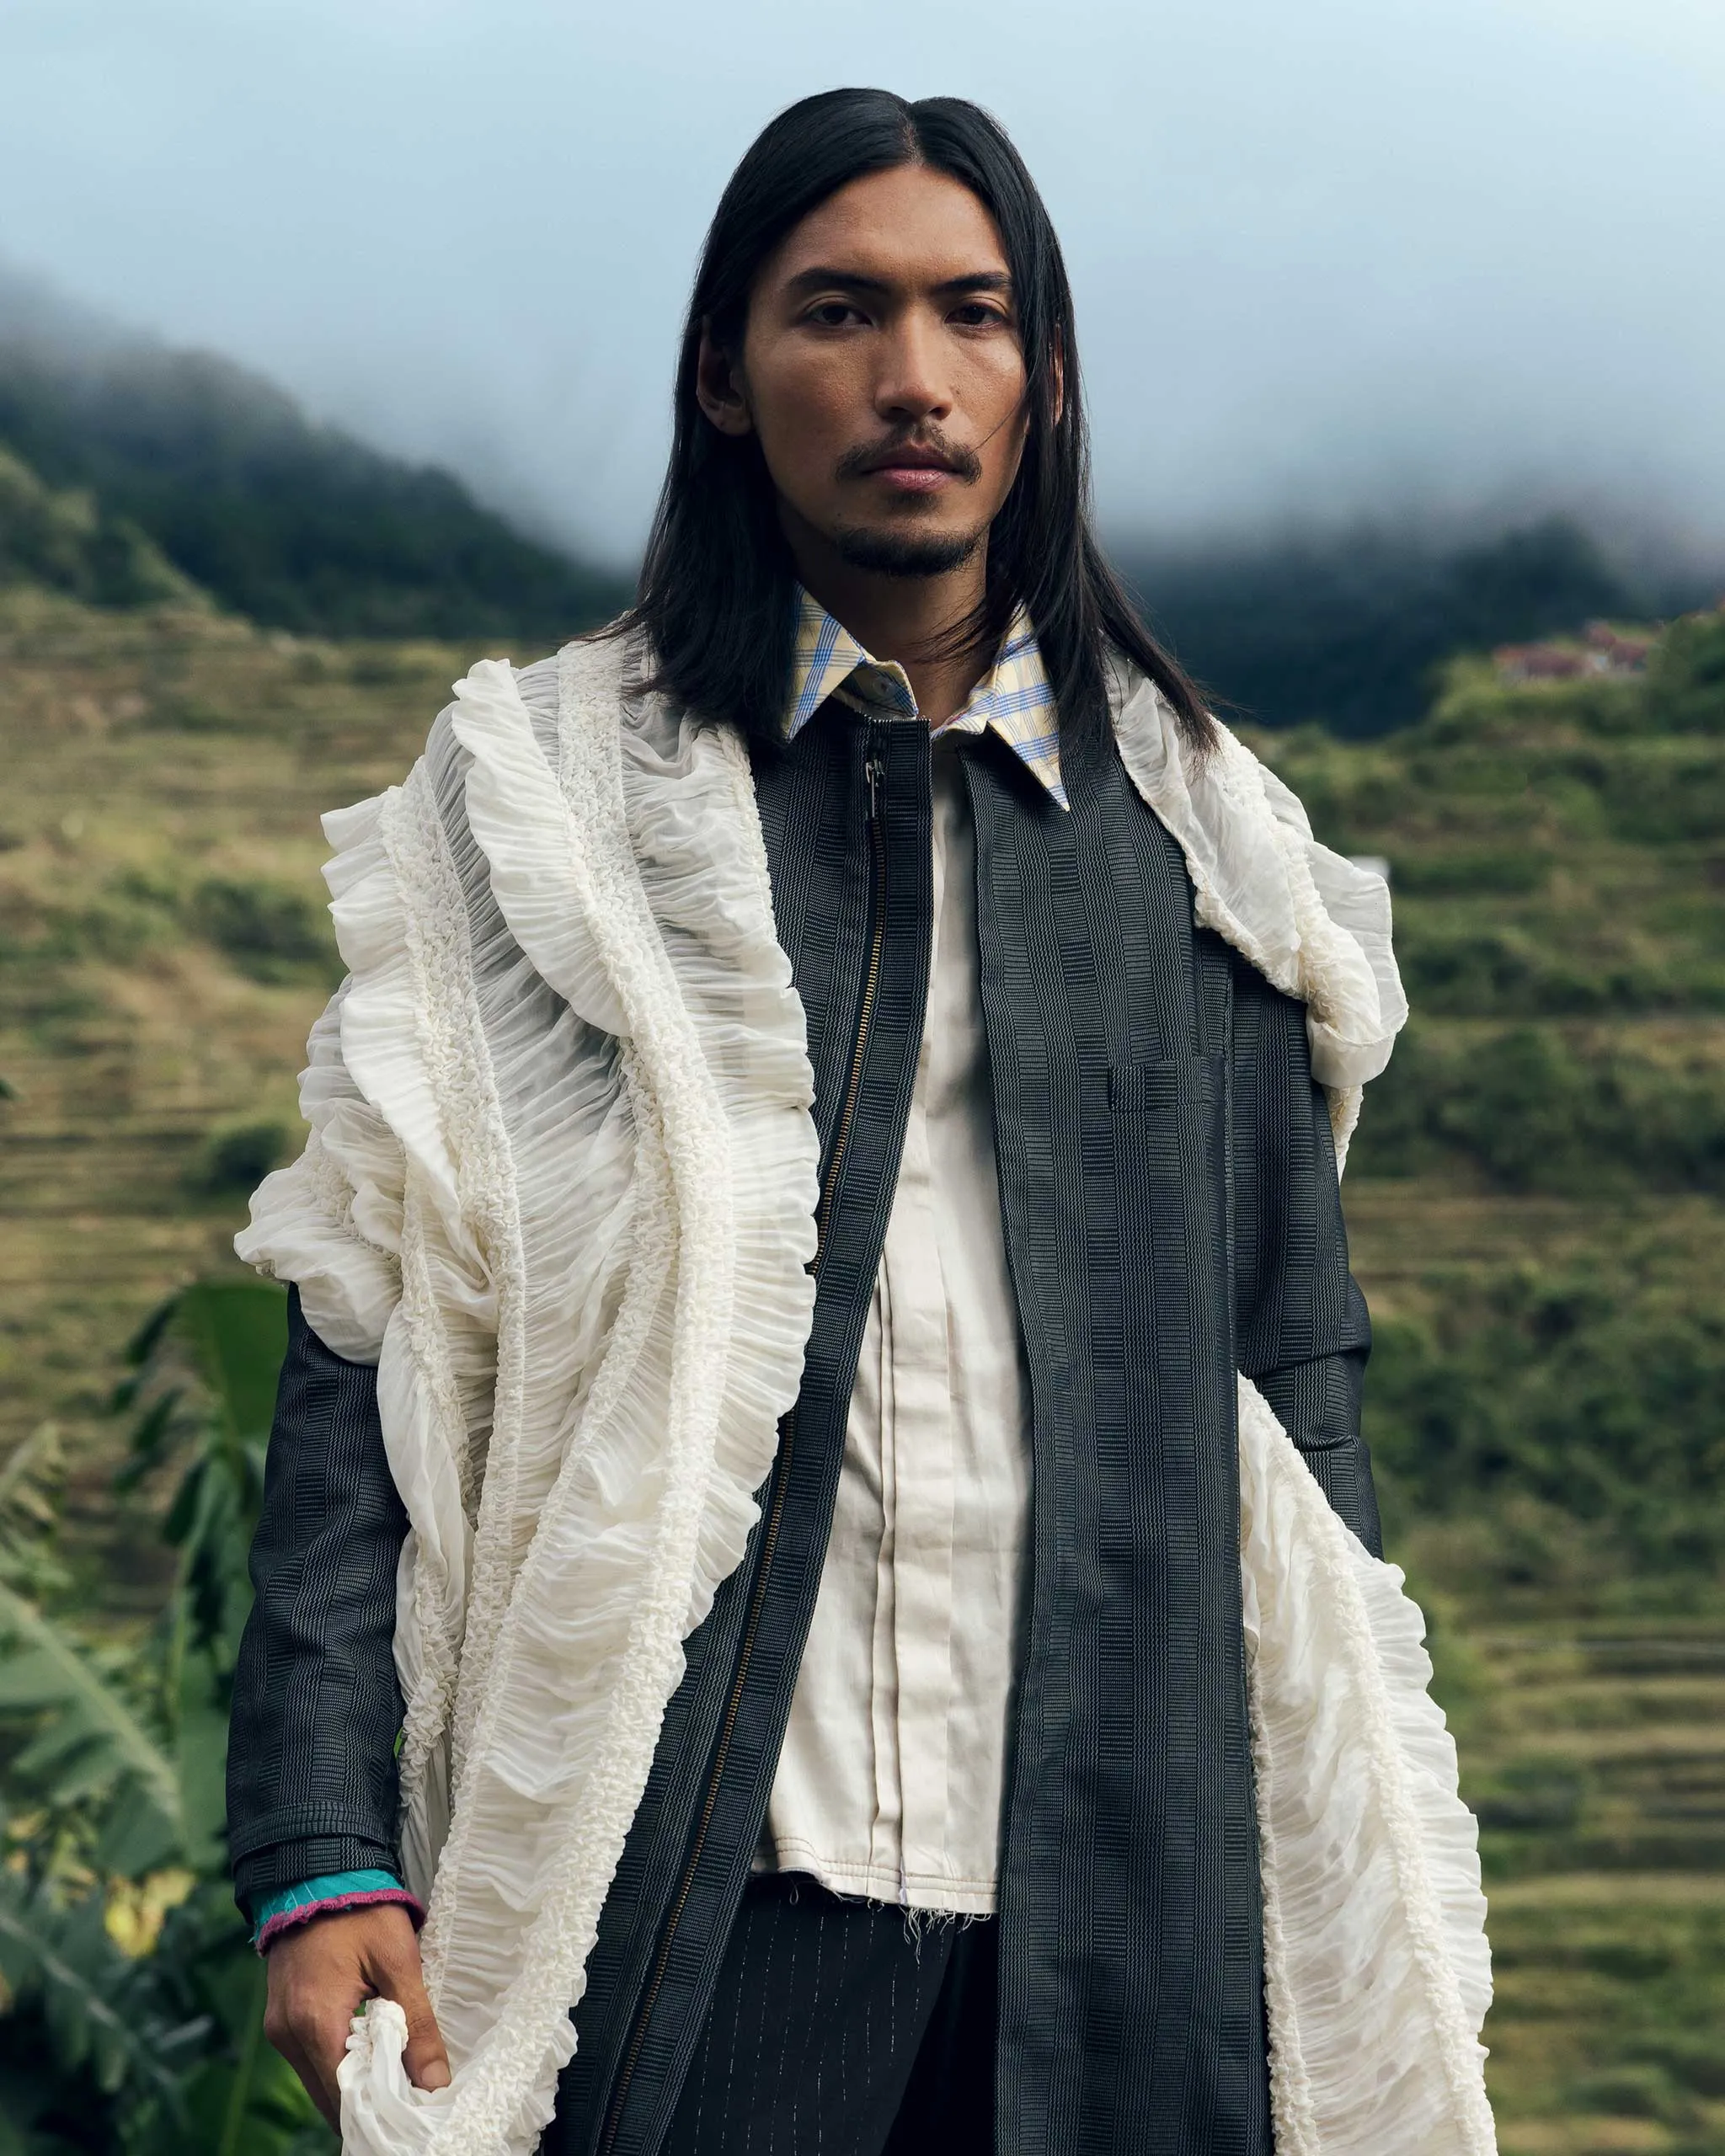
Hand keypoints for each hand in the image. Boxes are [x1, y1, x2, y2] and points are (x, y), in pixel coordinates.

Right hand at [263, 1902, 449, 2128]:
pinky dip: (339, 2065)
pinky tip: (370, 2056)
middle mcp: (287, 2034)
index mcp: (315, 2022)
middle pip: (329, 2097)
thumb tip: (435, 2083)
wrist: (315, 1871)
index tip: (412, 2115)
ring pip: (319, 2081)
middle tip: (409, 2103)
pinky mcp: (281, 2018)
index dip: (379, 2112)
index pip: (345, 2098)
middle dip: (368, 2105)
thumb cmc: (360, 1910)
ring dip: (354, 2086)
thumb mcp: (398, 1962)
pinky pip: (310, 2059)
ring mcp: (279, 2027)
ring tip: (396, 2081)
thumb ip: (417, 2026)